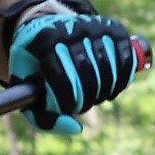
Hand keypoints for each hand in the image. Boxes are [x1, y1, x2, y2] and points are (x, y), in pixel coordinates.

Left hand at [5, 3, 137, 136]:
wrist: (47, 27)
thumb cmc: (35, 64)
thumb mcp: (27, 89)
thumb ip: (43, 117)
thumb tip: (77, 128)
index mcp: (43, 39)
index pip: (62, 79)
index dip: (67, 103)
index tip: (66, 108)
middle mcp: (71, 28)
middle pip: (88, 76)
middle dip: (86, 100)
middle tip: (80, 105)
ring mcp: (95, 26)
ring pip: (109, 70)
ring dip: (103, 93)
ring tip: (93, 96)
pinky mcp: (115, 28)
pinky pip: (127, 61)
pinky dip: (121, 81)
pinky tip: (109, 88)